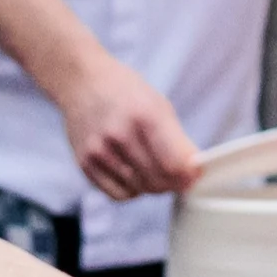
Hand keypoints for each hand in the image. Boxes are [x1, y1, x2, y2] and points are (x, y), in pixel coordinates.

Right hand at [57, 56, 196, 200]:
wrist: (83, 82)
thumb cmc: (127, 94)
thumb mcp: (159, 106)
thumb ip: (178, 142)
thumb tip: (193, 175)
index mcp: (145, 115)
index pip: (174, 164)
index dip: (188, 176)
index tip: (192, 177)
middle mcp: (119, 134)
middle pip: (157, 180)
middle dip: (172, 183)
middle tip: (175, 176)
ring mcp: (99, 150)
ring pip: (139, 190)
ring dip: (152, 186)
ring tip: (153, 170)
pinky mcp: (85, 162)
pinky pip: (118, 194)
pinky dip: (131, 190)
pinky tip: (133, 174)